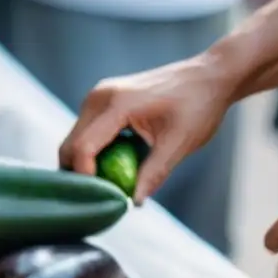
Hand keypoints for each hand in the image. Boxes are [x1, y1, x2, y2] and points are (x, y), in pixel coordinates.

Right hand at [59, 55, 235, 203]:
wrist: (208, 75)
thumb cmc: (199, 105)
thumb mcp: (180, 143)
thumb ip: (154, 173)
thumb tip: (135, 202)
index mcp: (117, 104)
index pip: (83, 147)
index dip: (85, 178)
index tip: (101, 198)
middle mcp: (99, 97)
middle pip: (70, 145)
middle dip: (79, 175)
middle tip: (101, 197)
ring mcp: (98, 96)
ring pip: (74, 140)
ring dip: (84, 165)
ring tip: (109, 184)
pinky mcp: (102, 100)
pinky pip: (85, 132)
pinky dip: (92, 153)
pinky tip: (113, 166)